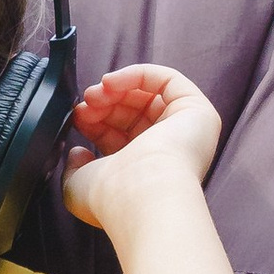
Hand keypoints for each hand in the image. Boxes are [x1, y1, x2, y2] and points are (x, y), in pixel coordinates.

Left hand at [60, 65, 221, 233]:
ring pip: (149, 95)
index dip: (97, 122)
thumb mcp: (79, 185)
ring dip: (117, 89)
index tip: (78, 118)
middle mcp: (168, 152)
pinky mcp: (198, 112)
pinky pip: (168, 80)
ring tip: (95, 94)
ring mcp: (186, 131)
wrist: (140, 195)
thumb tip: (78, 152)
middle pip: (135, 112)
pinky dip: (136, 75)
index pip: (121, 136)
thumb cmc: (112, 198)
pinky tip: (111, 82)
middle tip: (85, 103)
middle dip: (105, 103)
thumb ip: (75, 168)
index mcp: (144, 170)